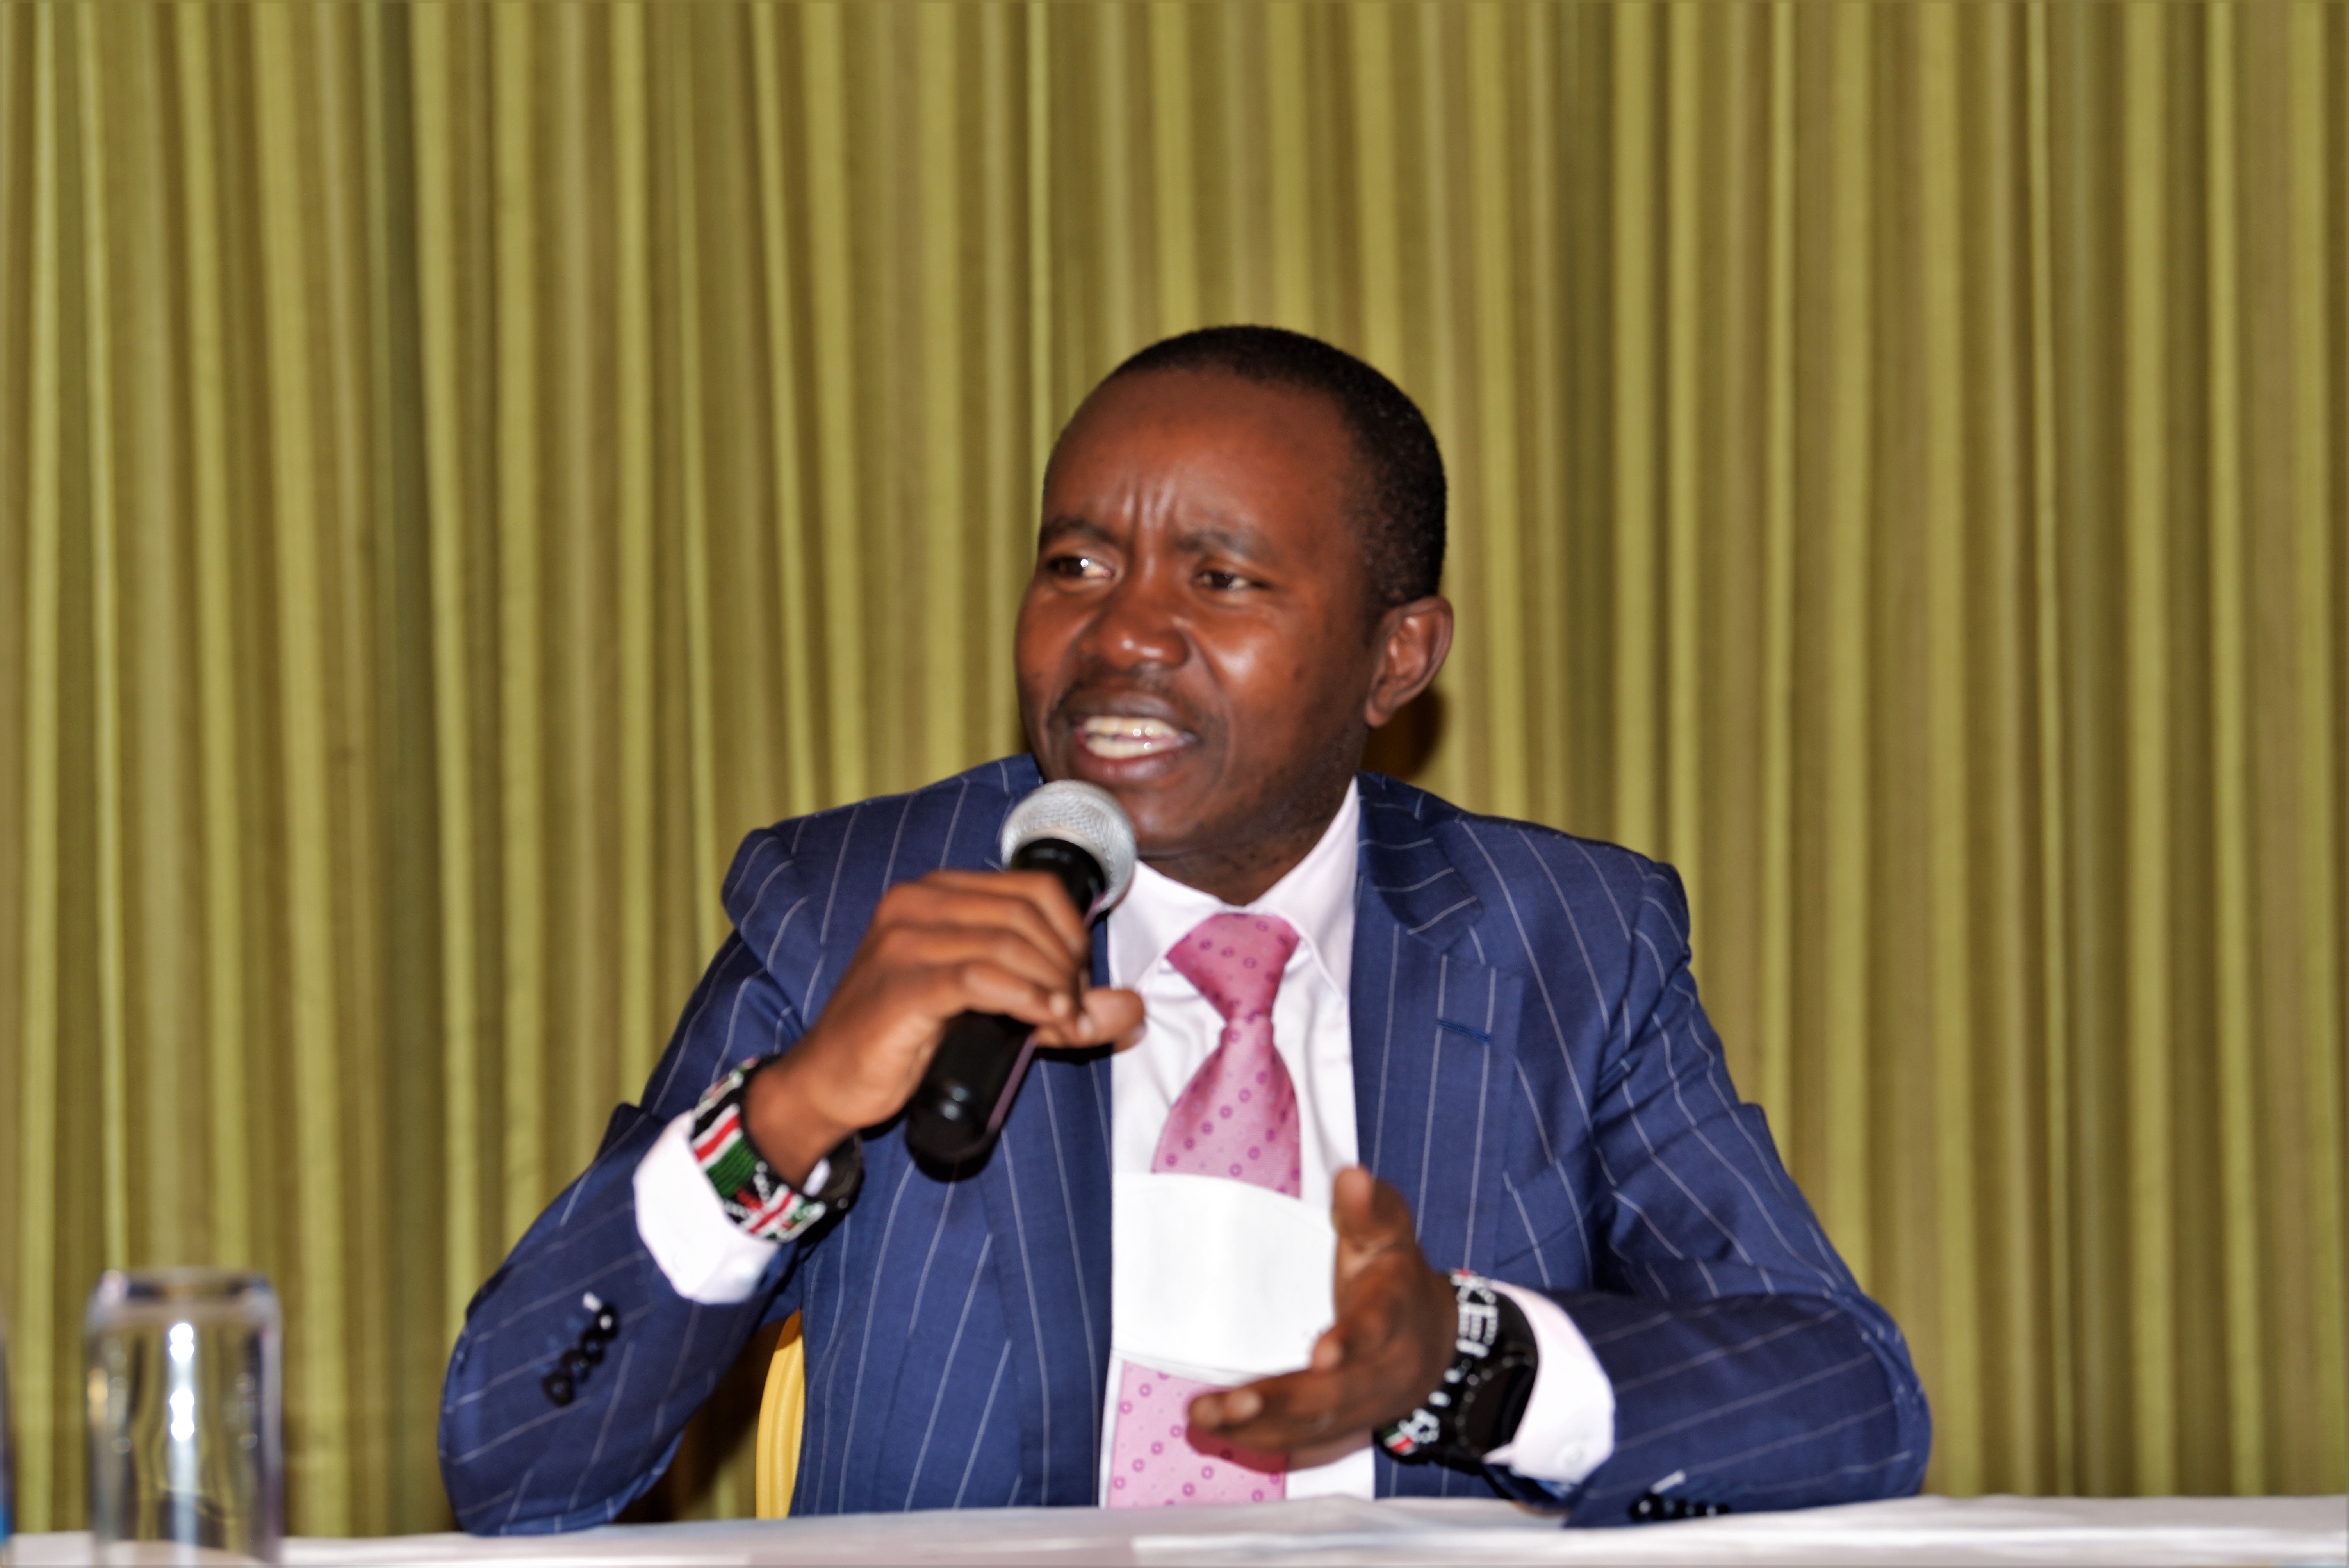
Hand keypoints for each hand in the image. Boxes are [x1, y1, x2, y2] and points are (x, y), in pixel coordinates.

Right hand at [745, 870, 1144, 1183]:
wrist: (829, 1081)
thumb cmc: (905, 1040)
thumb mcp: (990, 1013)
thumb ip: (1057, 1003)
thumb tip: (1133, 1009)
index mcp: (939, 893)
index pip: (1036, 889)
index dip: (1075, 935)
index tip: (1080, 985)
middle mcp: (918, 904)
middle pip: (1029, 915)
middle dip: (1069, 967)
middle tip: (1076, 1014)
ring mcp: (903, 941)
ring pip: (1009, 944)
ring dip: (1054, 988)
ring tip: (1066, 1025)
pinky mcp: (900, 985)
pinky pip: (980, 978)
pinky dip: (1025, 998)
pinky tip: (1045, 1020)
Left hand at [1187, 1166, 1454, 1454]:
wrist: (1434, 1343)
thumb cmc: (1395, 1277)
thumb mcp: (1390, 1232)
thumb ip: (1369, 1207)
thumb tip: (1351, 1174)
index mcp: (1394, 1312)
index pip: (1376, 1329)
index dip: (1352, 1342)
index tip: (1321, 1352)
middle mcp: (1382, 1369)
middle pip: (1337, 1394)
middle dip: (1284, 1401)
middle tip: (1230, 1402)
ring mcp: (1363, 1406)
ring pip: (1315, 1426)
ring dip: (1259, 1427)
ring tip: (1204, 1417)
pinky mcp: (1344, 1429)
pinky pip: (1305, 1445)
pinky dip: (1261, 1443)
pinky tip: (1218, 1434)